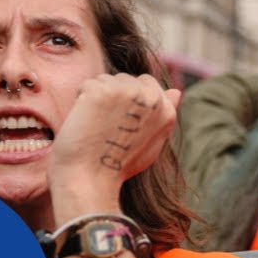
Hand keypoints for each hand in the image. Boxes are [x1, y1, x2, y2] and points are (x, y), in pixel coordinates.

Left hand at [48, 73, 182, 211]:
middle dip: (112, 96)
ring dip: (95, 98)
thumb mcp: (151, 142)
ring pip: (104, 79)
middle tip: (106, 127)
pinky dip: (80, 101)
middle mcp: (152, 98)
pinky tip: (85, 123)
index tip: (119, 122)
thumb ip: (163, 115)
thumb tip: (176, 91)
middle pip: (124, 78)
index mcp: (167, 111)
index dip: (128, 99)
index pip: (146, 82)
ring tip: (96, 126)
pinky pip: (86, 85)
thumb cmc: (117, 166)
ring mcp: (128, 92)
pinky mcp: (104, 91)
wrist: (91, 179)